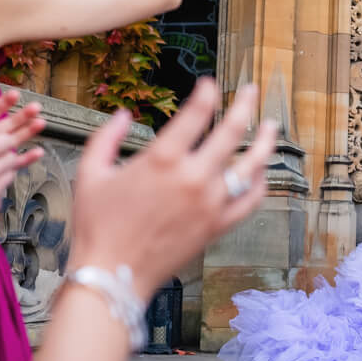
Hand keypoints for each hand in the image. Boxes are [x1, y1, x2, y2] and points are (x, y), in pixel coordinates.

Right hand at [0, 89, 46, 226]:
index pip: (6, 135)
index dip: (20, 121)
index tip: (34, 111)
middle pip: (13, 150)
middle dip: (25, 134)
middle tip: (40, 122)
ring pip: (11, 169)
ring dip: (10, 158)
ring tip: (27, 147)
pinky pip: (3, 187)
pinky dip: (0, 178)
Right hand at [69, 78, 282, 293]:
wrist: (112, 276)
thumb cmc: (97, 226)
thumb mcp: (90, 173)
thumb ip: (106, 137)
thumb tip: (122, 114)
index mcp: (162, 160)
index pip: (197, 113)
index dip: (207, 93)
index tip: (209, 84)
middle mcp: (193, 178)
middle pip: (232, 132)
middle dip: (245, 105)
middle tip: (251, 90)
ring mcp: (210, 204)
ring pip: (251, 165)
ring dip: (265, 142)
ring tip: (271, 126)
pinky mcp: (217, 227)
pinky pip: (249, 201)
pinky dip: (259, 184)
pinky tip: (260, 172)